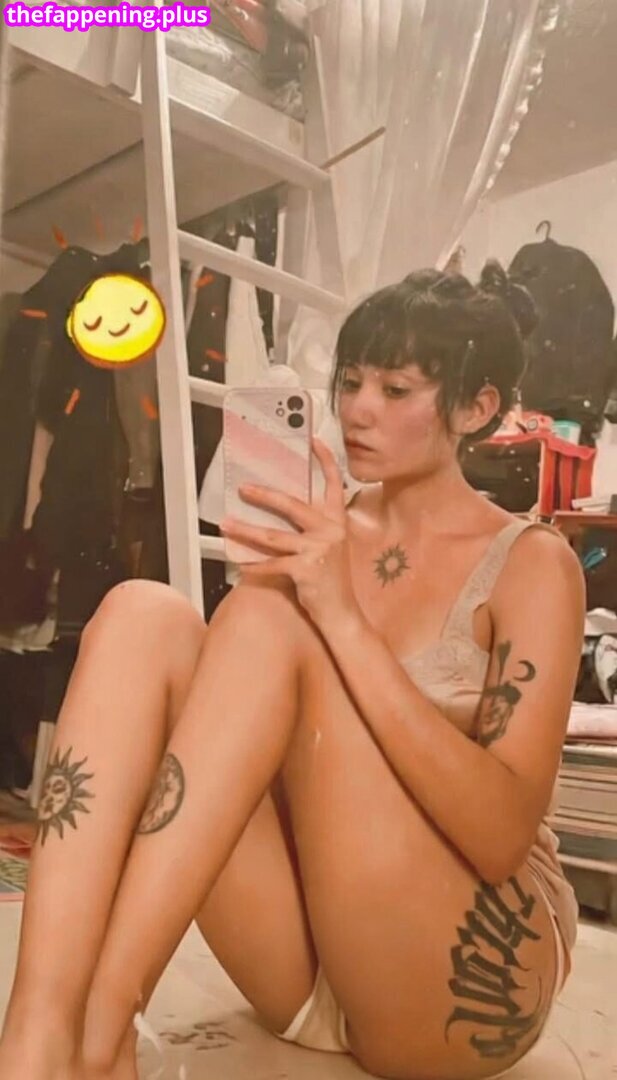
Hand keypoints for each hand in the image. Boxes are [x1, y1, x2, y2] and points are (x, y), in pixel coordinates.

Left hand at [220, 438, 360, 630]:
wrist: (342, 612)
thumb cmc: (331, 580)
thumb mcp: (328, 547)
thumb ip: (312, 528)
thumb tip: (279, 510)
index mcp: (337, 522)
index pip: (334, 484)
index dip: (325, 461)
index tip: (313, 441)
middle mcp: (330, 531)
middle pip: (293, 505)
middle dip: (264, 495)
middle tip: (243, 488)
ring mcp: (319, 550)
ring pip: (274, 536)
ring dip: (245, 530)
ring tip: (226, 524)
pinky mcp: (306, 570)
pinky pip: (272, 564)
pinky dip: (254, 565)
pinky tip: (239, 564)